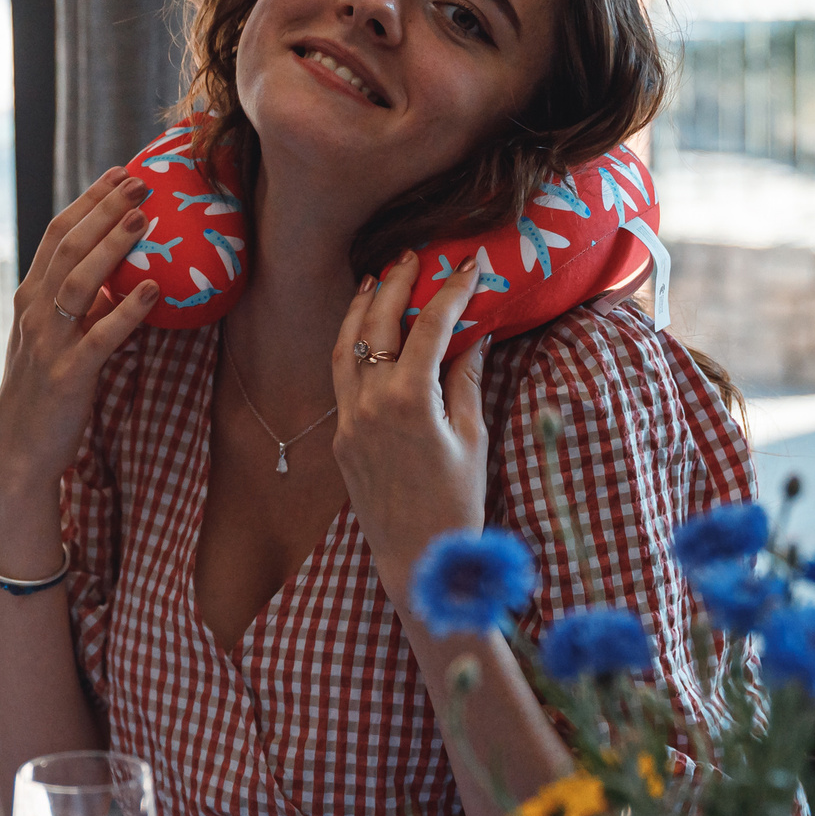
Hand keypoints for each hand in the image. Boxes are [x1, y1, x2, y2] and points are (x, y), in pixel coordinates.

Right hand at [0, 169, 161, 566]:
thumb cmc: (46, 390)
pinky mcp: (67, 375)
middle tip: (140, 182)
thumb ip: (83, 305)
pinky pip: (100, 337)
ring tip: (144, 218)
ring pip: (78, 281)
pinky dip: (127, 312)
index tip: (120, 172)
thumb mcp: (59, 337)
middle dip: (104, 210)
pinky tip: (154, 291)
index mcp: (30, 296)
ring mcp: (47, 342)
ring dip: (113, 246)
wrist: (20, 449)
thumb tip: (127, 272)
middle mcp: (33, 311)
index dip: (88, 200)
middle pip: (68, 246)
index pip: (57, 233)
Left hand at [331, 247, 492, 575]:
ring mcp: (348, 420)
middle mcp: (370, 403)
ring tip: (379, 278)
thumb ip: (467, 379)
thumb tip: (474, 335)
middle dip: (397, 284)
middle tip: (415, 256)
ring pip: (346, 345)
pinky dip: (352, 344)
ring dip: (362, 308)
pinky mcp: (340, 437)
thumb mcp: (472, 436)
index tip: (470, 264)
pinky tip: (366, 330)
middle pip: (379, 323)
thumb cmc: (458, 501)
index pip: (430, 327)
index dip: (452, 290)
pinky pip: (341, 377)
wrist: (418, 559)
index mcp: (409, 400)